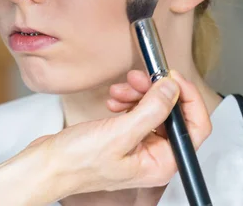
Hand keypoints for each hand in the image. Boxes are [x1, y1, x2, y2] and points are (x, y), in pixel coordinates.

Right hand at [25, 71, 211, 203]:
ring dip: (139, 95)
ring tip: (119, 91)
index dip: (187, 98)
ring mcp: (138, 148)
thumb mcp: (118, 133)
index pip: (194, 128)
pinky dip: (127, 102)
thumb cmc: (77, 162)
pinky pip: (136, 113)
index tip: (172, 77)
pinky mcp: (123, 138)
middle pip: (172, 116)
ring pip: (153, 111)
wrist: (48, 164)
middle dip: (156, 93)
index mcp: (161, 164)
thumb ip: (151, 110)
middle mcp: (153, 157)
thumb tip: (172, 89)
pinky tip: (113, 101)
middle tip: (140, 78)